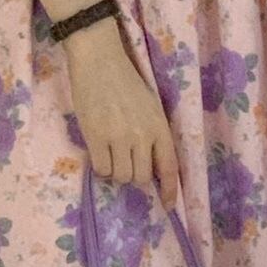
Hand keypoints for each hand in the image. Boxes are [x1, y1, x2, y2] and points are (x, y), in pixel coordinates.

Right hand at [64, 21, 180, 208]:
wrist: (99, 60)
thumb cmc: (126, 81)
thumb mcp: (150, 107)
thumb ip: (153, 135)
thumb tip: (151, 167)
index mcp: (160, 126)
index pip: (170, 167)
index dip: (170, 190)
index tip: (168, 206)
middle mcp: (142, 135)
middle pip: (141, 177)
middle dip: (134, 175)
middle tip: (125, 162)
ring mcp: (118, 136)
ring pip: (121, 176)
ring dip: (116, 170)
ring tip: (110, 152)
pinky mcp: (96, 136)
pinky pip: (101, 169)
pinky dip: (101, 166)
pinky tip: (99, 151)